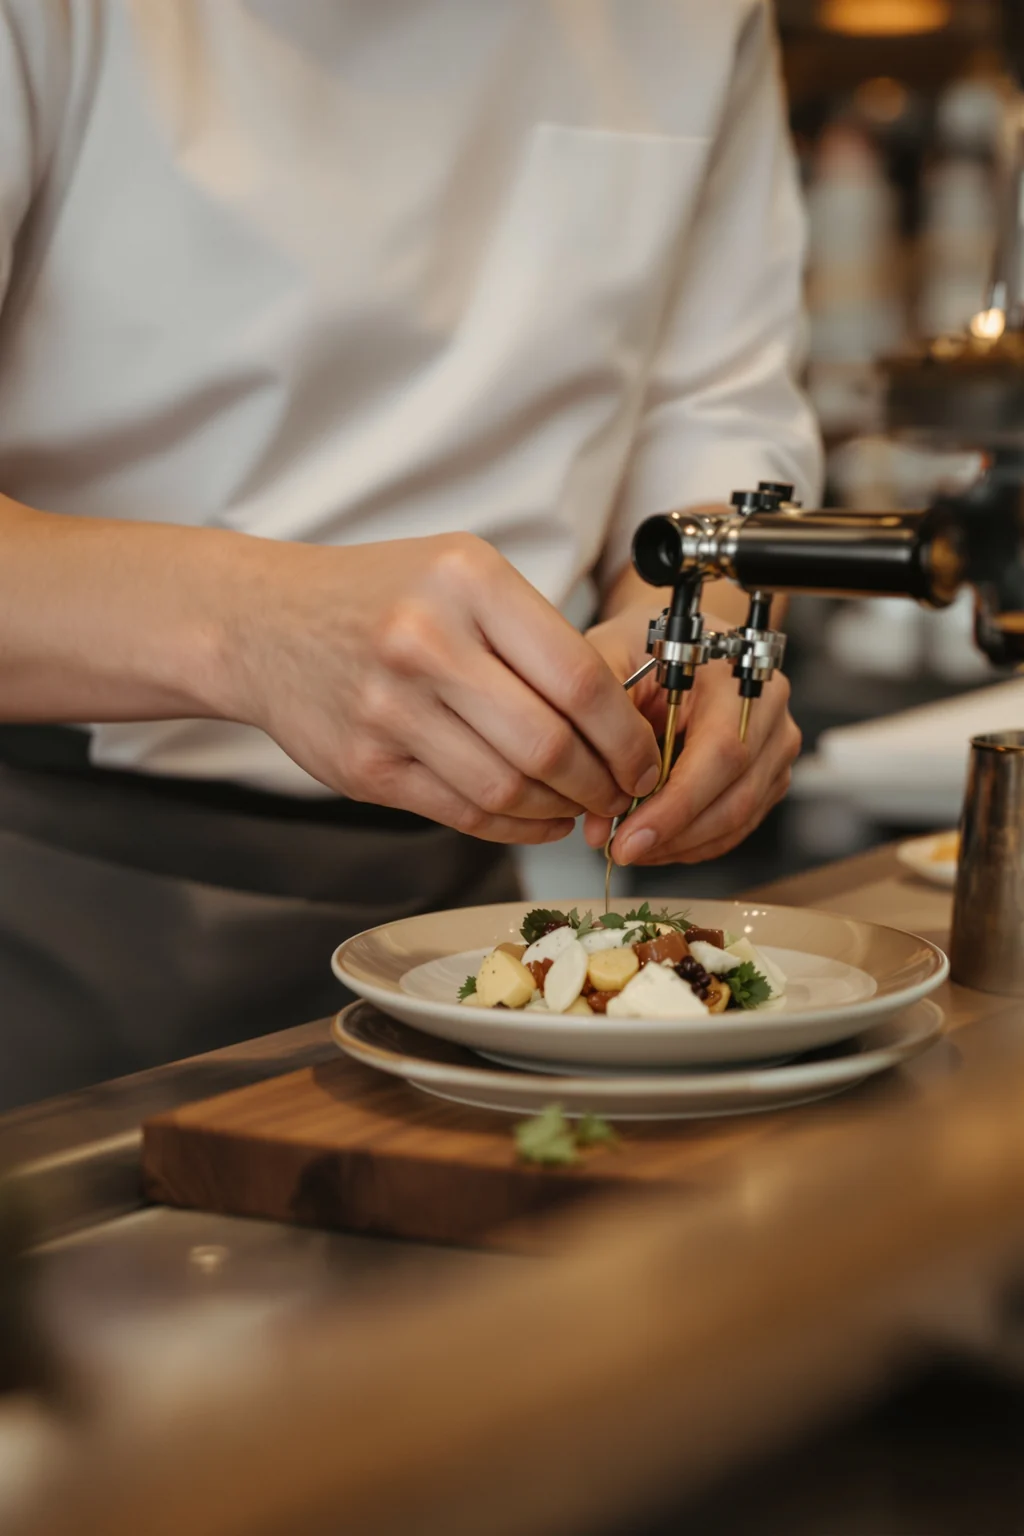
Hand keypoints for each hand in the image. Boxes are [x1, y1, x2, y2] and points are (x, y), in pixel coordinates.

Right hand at [221, 534, 661, 843]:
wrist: (260, 623)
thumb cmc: (376, 596)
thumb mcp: (460, 574)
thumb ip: (533, 633)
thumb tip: (617, 715)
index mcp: (467, 581)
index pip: (579, 677)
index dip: (626, 733)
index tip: (643, 755)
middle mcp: (426, 642)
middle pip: (549, 745)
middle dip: (602, 783)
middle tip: (621, 792)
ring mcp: (389, 710)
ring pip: (508, 790)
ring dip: (561, 810)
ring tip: (581, 805)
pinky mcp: (366, 767)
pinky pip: (463, 813)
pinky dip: (515, 827)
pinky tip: (536, 817)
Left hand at [582, 602, 799, 864]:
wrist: (680, 640)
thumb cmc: (645, 644)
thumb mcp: (609, 657)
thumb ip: (598, 726)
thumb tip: (599, 816)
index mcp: (737, 673)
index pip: (721, 753)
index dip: (675, 806)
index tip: (629, 838)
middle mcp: (769, 709)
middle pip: (737, 795)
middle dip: (675, 833)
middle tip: (624, 851)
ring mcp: (775, 744)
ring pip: (740, 817)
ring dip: (682, 844)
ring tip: (633, 848)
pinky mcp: (769, 773)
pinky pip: (739, 823)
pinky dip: (696, 842)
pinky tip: (657, 843)